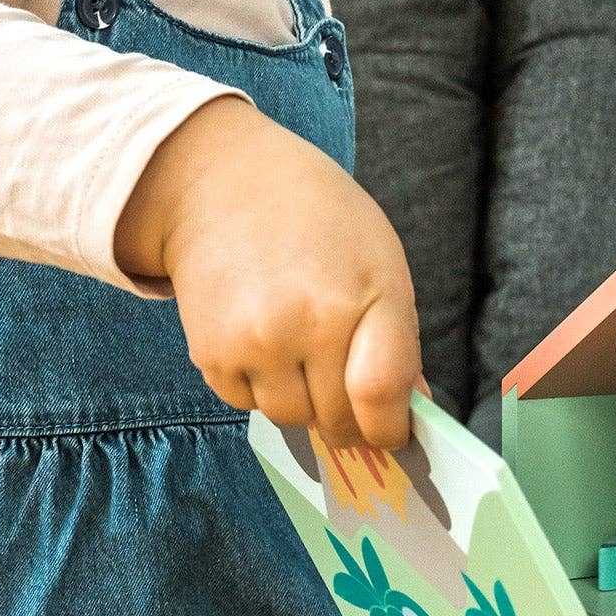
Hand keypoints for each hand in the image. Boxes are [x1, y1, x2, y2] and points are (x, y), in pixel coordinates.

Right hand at [115, 97, 419, 450]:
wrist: (224, 184)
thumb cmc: (320, 221)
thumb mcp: (381, 261)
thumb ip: (396, 339)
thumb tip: (403, 411)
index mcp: (364, 298)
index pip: (381, 396)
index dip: (390, 427)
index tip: (392, 431)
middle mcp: (307, 325)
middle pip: (338, 419)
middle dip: (350, 417)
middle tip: (347, 389)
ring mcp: (254, 343)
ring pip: (292, 418)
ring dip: (304, 401)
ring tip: (301, 348)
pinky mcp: (211, 354)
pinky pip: (248, 404)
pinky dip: (261, 387)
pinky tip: (264, 340)